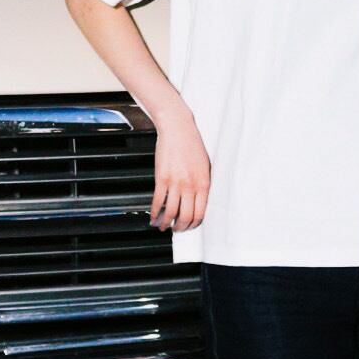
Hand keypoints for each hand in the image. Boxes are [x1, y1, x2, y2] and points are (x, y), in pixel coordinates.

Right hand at [150, 111, 210, 231]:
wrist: (178, 129)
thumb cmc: (192, 145)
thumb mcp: (205, 166)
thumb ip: (202, 184)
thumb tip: (198, 202)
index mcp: (203, 184)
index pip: (200, 213)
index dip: (193, 224)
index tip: (189, 227)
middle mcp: (190, 186)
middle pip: (185, 216)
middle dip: (180, 227)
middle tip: (176, 229)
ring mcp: (175, 183)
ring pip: (170, 212)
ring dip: (166, 223)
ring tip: (163, 226)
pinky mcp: (162, 178)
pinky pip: (158, 201)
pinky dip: (154, 212)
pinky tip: (153, 217)